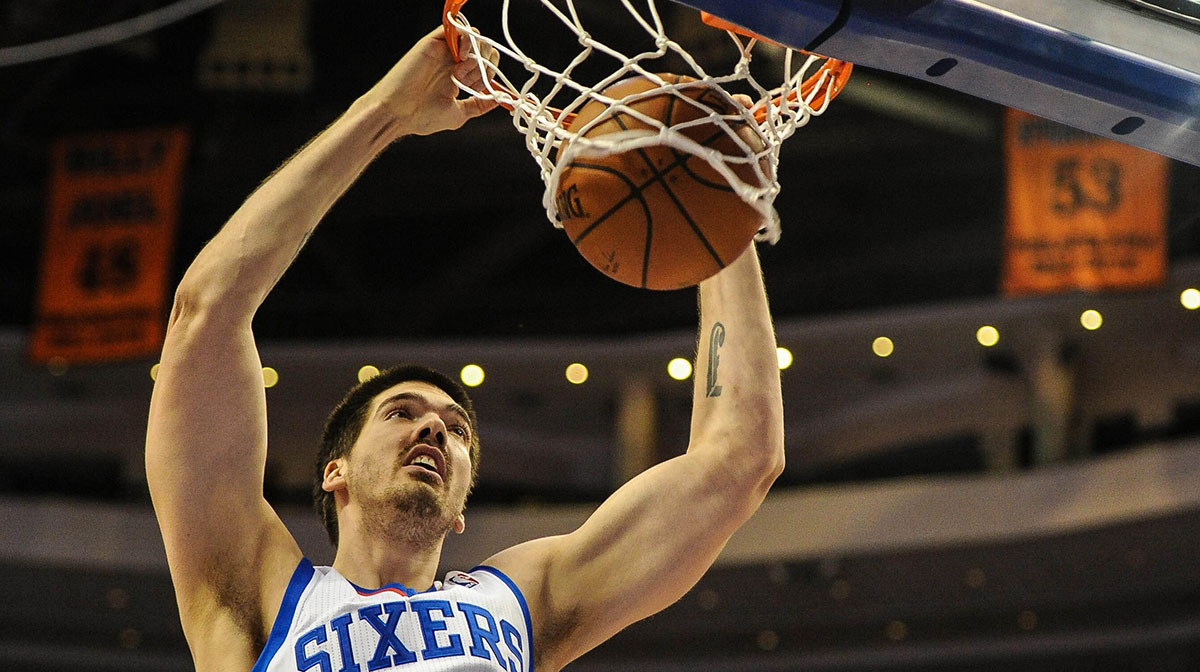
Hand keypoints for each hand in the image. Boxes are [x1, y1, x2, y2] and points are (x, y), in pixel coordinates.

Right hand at [362, 26, 499, 137]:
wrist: (398, 112)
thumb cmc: (422, 117)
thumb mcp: (459, 114)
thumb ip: (479, 105)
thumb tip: (501, 99)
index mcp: (460, 77)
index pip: (487, 65)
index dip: (490, 74)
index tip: (479, 88)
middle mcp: (453, 62)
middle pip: (485, 49)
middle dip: (486, 64)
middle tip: (469, 80)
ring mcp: (444, 51)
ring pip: (474, 37)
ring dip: (476, 53)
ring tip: (461, 70)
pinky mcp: (434, 41)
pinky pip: (457, 28)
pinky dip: (466, 38)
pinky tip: (460, 56)